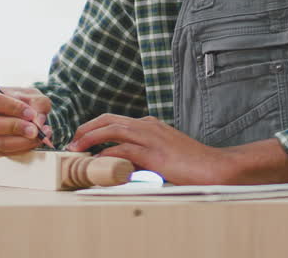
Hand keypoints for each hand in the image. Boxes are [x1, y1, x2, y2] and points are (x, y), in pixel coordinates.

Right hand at [0, 86, 53, 156]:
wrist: (16, 113)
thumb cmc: (19, 100)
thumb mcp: (30, 94)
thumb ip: (37, 102)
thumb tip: (38, 120)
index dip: (13, 108)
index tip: (31, 114)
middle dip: (15, 128)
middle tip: (35, 130)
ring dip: (22, 142)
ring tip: (40, 135)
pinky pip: (4, 153)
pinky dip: (22, 149)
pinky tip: (34, 141)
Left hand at [65, 114, 233, 184]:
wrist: (215, 168)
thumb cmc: (192, 164)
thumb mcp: (163, 154)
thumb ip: (144, 155)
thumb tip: (122, 163)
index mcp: (150, 125)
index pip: (115, 120)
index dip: (95, 128)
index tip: (82, 139)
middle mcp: (147, 126)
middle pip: (107, 119)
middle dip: (86, 128)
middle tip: (72, 141)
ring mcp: (150, 137)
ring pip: (110, 130)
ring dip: (89, 138)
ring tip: (75, 148)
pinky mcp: (152, 153)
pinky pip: (121, 149)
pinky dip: (104, 153)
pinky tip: (96, 161)